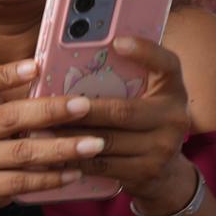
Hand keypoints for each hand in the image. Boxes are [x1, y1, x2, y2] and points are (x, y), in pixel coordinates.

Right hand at [0, 59, 106, 214]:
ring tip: (93, 144)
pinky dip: (52, 178)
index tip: (35, 67)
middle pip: (10, 117)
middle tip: (84, 106)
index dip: (7, 74)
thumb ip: (24, 98)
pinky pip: (22, 182)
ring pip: (22, 153)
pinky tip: (76, 172)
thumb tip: (72, 78)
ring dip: (61, 148)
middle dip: (50, 111)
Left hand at [65, 36, 195, 211]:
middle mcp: (175, 117)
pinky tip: (53, 153)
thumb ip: (125, 79)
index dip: (145, 51)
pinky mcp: (147, 171)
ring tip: (41, 130)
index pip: (167, 64)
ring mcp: (164, 147)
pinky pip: (103, 164)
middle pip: (122, 110)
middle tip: (49, 105)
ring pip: (107, 140)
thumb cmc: (142, 124)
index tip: (117, 41)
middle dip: (81, 110)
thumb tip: (73, 57)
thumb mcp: (144, 98)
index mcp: (173, 90)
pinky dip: (75, 159)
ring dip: (70, 136)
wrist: (166, 173)